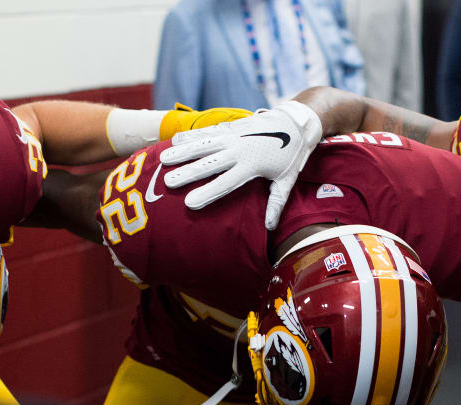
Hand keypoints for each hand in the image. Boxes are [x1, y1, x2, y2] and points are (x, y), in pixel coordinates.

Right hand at [159, 100, 322, 229]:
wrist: (296, 122)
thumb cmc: (292, 155)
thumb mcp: (287, 181)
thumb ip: (276, 203)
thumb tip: (269, 227)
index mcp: (252, 166)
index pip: (226, 183)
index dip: (207, 193)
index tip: (189, 203)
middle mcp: (240, 150)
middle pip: (208, 164)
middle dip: (187, 173)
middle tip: (167, 183)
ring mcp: (234, 136)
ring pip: (203, 145)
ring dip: (182, 152)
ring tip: (163, 159)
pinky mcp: (231, 126)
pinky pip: (207, 132)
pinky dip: (190, 135)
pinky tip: (174, 140)